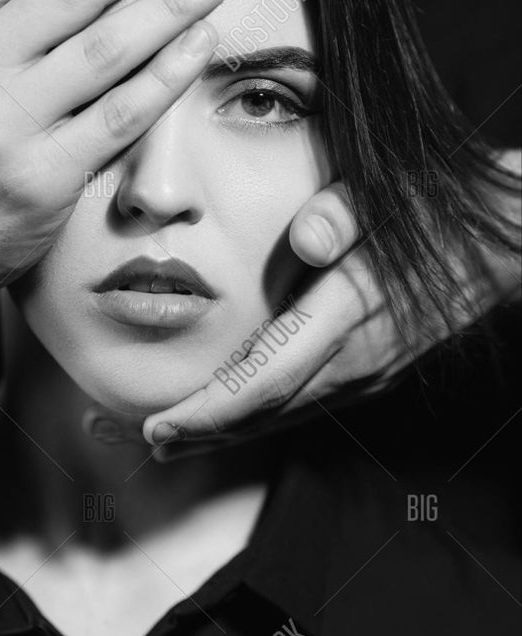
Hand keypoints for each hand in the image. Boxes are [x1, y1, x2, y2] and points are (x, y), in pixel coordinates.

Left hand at [81, 175, 519, 458]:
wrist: (508, 244)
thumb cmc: (443, 209)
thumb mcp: (398, 195)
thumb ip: (346, 212)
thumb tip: (304, 238)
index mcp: (351, 313)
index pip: (267, 377)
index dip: (210, 410)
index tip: (159, 427)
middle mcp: (358, 356)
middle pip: (268, 409)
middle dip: (206, 430)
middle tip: (149, 441)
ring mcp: (370, 370)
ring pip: (288, 413)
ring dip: (230, 428)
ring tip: (176, 438)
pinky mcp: (377, 369)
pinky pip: (309, 403)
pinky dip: (263, 415)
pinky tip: (236, 417)